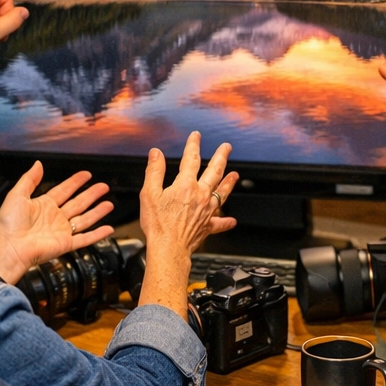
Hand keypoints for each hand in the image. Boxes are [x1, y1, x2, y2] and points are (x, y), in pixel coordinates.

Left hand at [0, 162, 113, 282]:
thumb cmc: (8, 224)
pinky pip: (85, 238)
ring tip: (109, 204)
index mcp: (43, 205)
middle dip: (91, 194)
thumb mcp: (17, 195)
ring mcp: (61, 231)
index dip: (75, 182)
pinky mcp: (66, 244)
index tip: (86, 175)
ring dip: (97, 212)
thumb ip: (29, 179)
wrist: (9, 246)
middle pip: (78, 203)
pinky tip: (108, 229)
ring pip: (85, 219)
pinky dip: (97, 235)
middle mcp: (54, 218)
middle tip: (103, 186)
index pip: (64, 190)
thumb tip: (38, 164)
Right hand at [136, 132, 237, 313]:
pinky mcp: (207, 226)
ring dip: (229, 182)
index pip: (191, 159)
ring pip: (222, 192)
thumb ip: (154, 171)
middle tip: (227, 147)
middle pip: (214, 171)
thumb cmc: (158, 224)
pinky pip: (220, 223)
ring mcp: (207, 211)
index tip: (196, 136)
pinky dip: (226, 221)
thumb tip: (156, 153)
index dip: (193, 145)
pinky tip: (232, 220)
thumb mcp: (149, 194)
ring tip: (235, 175)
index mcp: (185, 185)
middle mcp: (200, 195)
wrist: (168, 248)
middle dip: (221, 157)